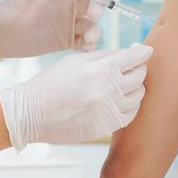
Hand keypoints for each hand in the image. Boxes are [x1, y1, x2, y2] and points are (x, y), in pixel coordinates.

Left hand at [0, 0, 114, 63]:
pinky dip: (88, 45)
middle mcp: (67, 7)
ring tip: (88, 37)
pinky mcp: (65, 41)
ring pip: (90, 25)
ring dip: (94, 30)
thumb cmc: (5, 14)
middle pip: (91, 5)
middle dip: (96, 9)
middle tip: (92, 14)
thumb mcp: (20, 2)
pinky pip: (82, 43)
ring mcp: (68, 25)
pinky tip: (86, 47)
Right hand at [0, 43, 153, 151]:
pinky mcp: (104, 127)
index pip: (134, 58)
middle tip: (132, 66)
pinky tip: (121, 100)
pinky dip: (130, 105)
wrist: (31, 113)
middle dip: (138, 68)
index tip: (145, 51)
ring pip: (137, 97)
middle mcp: (107, 91)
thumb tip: (128, 54)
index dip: (142, 52)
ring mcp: (107, 111)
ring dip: (135, 87)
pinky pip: (129, 115)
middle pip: (139, 77)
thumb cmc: (50, 84)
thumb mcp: (75, 61)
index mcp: (100, 70)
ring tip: (124, 83)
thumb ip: (104, 56)